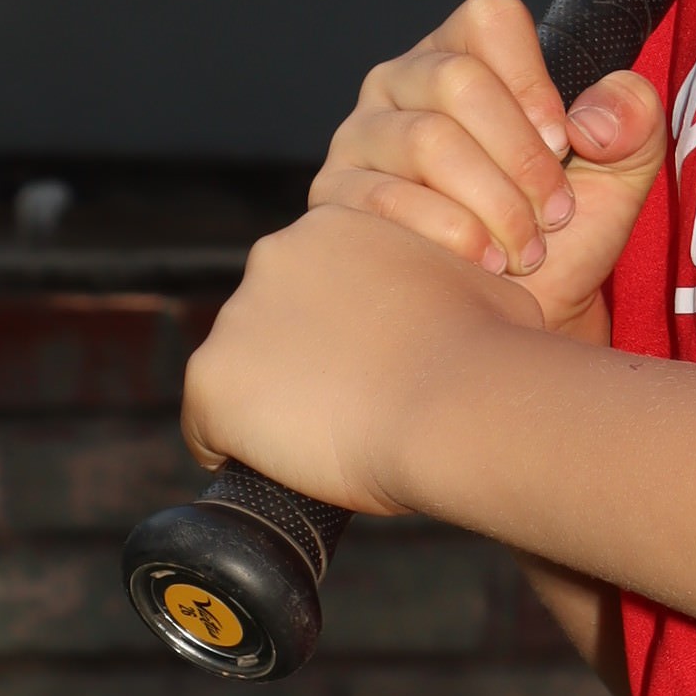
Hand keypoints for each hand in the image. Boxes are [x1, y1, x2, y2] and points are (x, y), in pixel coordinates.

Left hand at [182, 203, 541, 518]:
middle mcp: (271, 257)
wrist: (456, 401)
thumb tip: (464, 309)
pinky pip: (206, 428)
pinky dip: (233, 450)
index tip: (361, 372)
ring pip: (236, 373)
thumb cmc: (490, 351)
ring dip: (266, 405)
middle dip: (296, 364)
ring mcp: (235, 319)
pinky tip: (271, 469)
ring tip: (316, 446)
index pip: (312, 283)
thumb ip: (448, 288)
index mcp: (334, 226)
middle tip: (345, 411)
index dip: (334, 334)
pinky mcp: (210, 382)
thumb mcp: (481, 288)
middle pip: (267, 323)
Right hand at [311, 0, 665, 340]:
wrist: (524, 314)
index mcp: (468, 54)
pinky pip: (388, 198)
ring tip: (526, 248)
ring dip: (493, 203)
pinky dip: (452, 234)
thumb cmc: (565, 234)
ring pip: (427, 140)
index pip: (491, 18)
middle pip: (458, 80)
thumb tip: (591, 120)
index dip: (534, 80)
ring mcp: (363, 135)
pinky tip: (486, 263)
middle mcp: (405, 82)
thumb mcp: (622, 172)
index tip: (564, 141)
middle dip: (521, 157)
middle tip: (554, 211)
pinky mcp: (338, 196)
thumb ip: (633, 119)